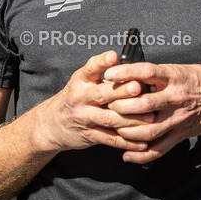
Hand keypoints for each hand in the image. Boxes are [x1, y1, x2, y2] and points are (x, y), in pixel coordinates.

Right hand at [31, 51, 155, 153]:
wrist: (49, 125)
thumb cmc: (73, 99)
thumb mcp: (80, 82)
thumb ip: (100, 73)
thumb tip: (129, 65)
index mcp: (80, 81)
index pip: (90, 68)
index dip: (102, 62)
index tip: (113, 56)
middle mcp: (80, 98)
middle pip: (102, 94)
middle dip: (122, 91)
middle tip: (139, 87)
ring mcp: (84, 118)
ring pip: (110, 118)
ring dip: (132, 119)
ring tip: (151, 117)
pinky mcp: (89, 136)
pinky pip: (111, 139)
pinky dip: (128, 141)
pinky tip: (143, 142)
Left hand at [102, 63, 200, 163]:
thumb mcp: (181, 69)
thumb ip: (158, 74)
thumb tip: (131, 73)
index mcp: (176, 77)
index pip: (148, 72)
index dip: (125, 73)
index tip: (108, 75)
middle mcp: (177, 98)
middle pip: (143, 105)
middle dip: (121, 106)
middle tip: (108, 104)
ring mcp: (179, 119)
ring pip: (148, 130)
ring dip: (127, 131)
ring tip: (114, 126)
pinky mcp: (181, 134)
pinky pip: (159, 149)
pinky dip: (141, 155)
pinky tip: (127, 154)